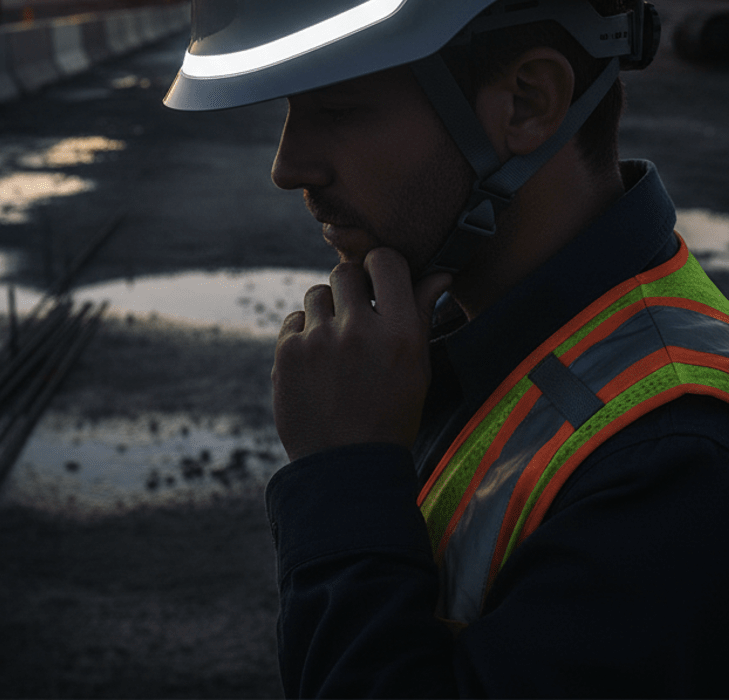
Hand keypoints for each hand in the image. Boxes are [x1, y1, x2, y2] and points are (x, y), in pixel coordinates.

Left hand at [271, 247, 451, 460]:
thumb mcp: (417, 368)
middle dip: (351, 289)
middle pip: (345, 272)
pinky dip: (304, 333)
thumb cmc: (391, 415)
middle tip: (355, 316)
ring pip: (316, 293)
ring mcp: (319, 340)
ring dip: (326, 311)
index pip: (385, 261)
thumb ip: (422, 314)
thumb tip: (440, 275)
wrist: (346, 469)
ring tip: (335, 344)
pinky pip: (294, 319)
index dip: (380, 267)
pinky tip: (316, 361)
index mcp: (399, 332)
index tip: (378, 282)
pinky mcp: (288, 353)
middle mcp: (359, 329)